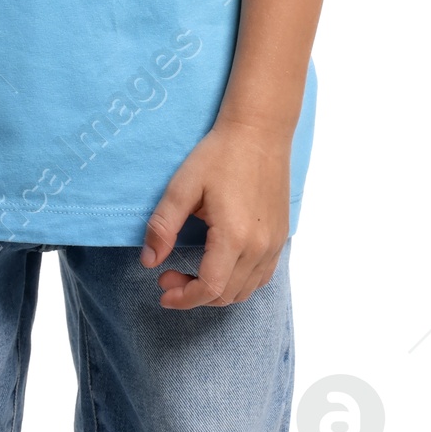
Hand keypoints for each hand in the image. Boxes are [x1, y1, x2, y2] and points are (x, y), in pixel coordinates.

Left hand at [139, 117, 289, 308]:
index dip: (183, 298)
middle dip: (193, 294)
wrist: (260, 132)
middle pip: (226, 295)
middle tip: (169, 274)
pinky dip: (239, 282)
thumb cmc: (220, 155)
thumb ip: (163, 226)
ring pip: (245, 290)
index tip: (162, 289)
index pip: (209, 288)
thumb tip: (149, 261)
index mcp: (234, 236)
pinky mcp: (281, 237)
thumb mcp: (183, 186)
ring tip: (193, 272)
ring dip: (216, 291)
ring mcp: (274, 244)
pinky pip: (261, 276)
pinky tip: (220, 264)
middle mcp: (259, 247)